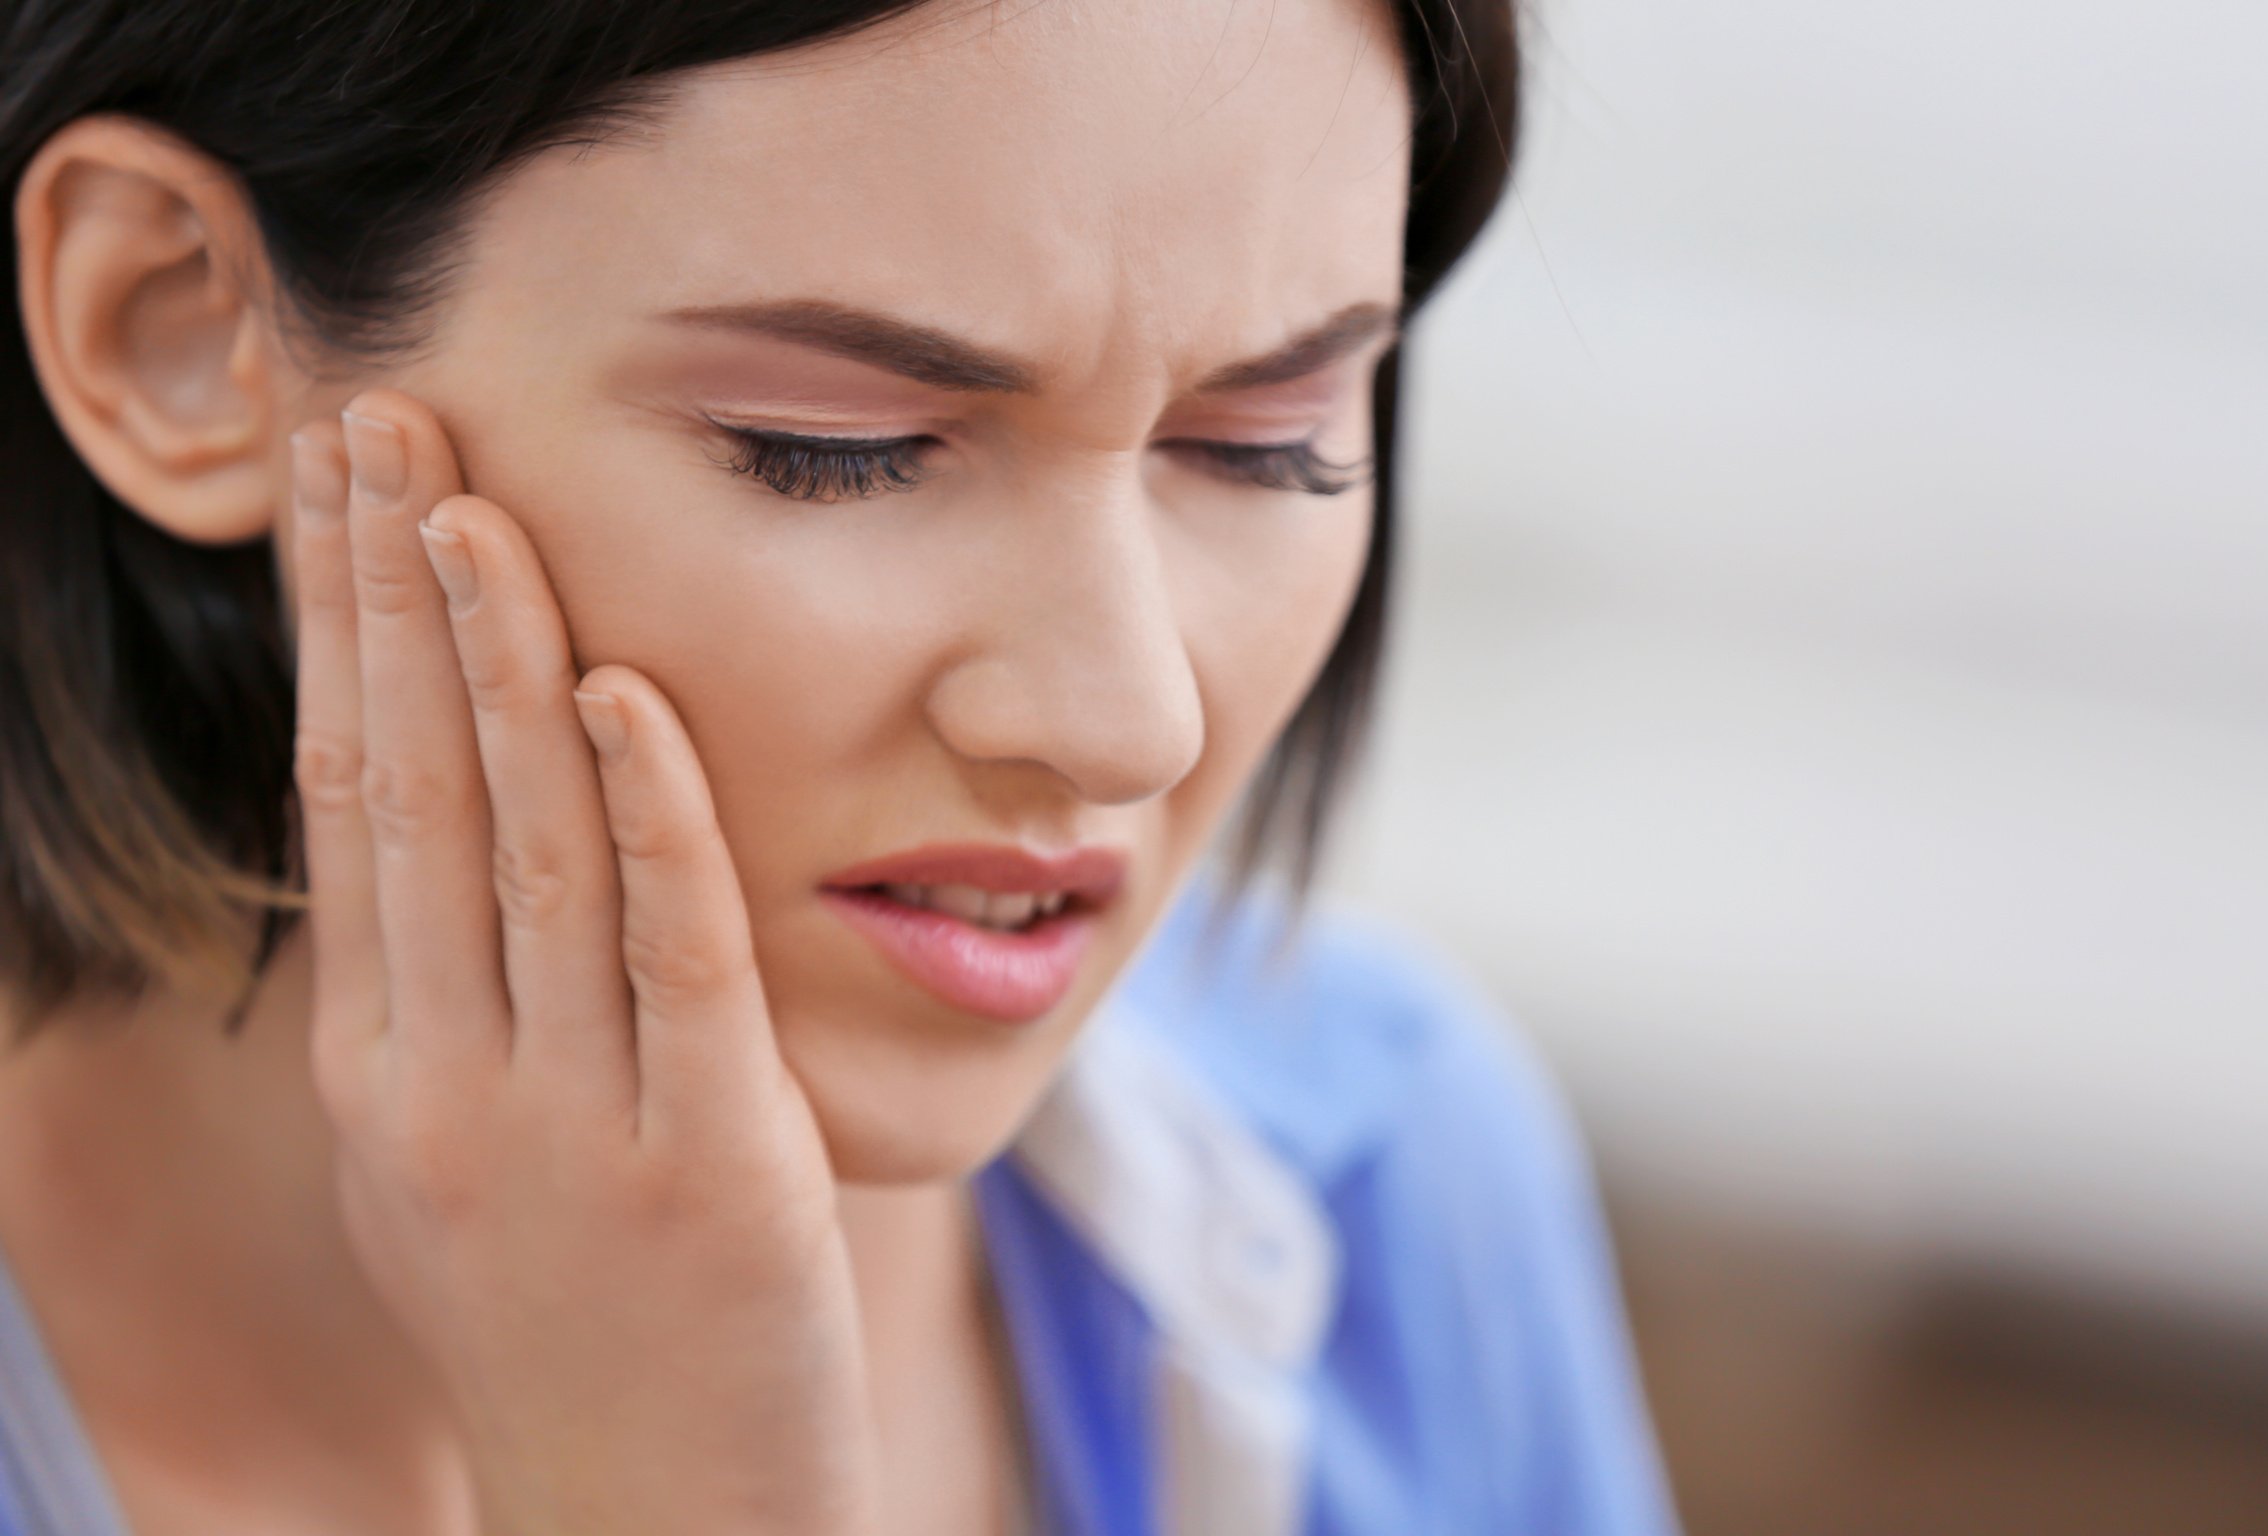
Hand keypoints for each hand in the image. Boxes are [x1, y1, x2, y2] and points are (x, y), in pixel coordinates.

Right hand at [286, 390, 878, 1535]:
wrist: (658, 1525)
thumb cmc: (577, 1324)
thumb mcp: (462, 1163)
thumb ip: (448, 1004)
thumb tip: (437, 834)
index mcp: (386, 1068)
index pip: (346, 802)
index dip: (334, 632)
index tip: (331, 480)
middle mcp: (447, 1084)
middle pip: (403, 794)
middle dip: (383, 595)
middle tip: (373, 409)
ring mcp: (572, 1128)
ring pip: (522, 854)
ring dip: (493, 665)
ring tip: (475, 499)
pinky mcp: (713, 1165)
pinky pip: (672, 959)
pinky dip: (649, 817)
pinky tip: (621, 691)